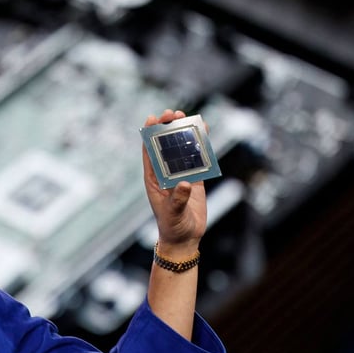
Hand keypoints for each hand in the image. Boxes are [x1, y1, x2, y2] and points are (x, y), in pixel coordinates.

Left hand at [141, 109, 208, 251]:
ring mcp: (181, 174)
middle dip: (167, 127)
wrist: (185, 238)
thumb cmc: (172, 226)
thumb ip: (178, 199)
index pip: (149, 152)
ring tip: (187, 116)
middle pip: (165, 145)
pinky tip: (204, 131)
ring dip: (184, 133)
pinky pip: (198, 158)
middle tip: (173, 113)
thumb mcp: (173, 213)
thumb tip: (185, 184)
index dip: (149, 133)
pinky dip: (201, 145)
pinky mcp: (196, 178)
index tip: (152, 118)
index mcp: (154, 178)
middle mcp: (166, 173)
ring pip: (182, 148)